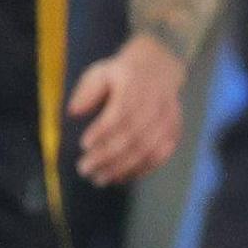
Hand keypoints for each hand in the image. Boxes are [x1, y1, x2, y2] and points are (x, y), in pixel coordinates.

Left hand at [68, 34, 187, 187]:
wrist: (159, 68)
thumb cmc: (122, 74)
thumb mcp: (101, 72)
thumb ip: (87, 91)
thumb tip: (73, 112)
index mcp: (136, 86)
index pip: (120, 113)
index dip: (102, 131)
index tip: (83, 144)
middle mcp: (156, 104)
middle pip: (133, 136)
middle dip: (107, 156)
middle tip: (85, 169)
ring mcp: (168, 119)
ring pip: (147, 150)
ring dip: (122, 168)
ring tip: (99, 179)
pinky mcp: (174, 132)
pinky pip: (160, 156)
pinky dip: (140, 170)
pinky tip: (119, 178)